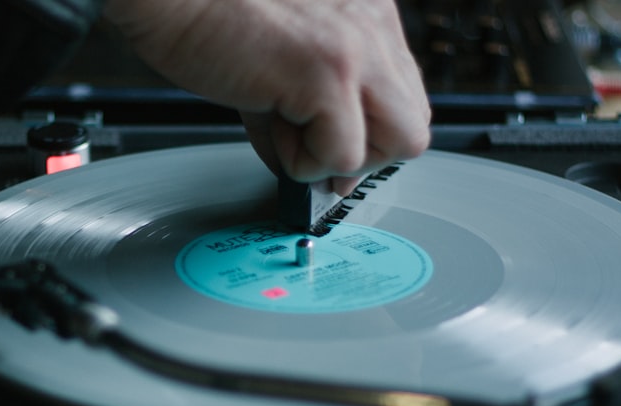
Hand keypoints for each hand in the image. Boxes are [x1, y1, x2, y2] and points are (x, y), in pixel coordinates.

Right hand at [103, 0, 430, 194]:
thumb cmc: (206, 16)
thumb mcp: (276, 65)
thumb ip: (310, 112)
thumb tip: (326, 174)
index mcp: (366, 14)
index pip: (403, 99)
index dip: (365, 134)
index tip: (325, 141)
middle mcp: (373, 25)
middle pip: (414, 127)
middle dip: (364, 154)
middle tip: (310, 142)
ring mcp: (357, 47)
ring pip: (400, 144)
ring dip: (340, 158)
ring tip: (287, 128)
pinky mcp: (328, 72)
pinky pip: (343, 157)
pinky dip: (302, 163)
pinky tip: (269, 124)